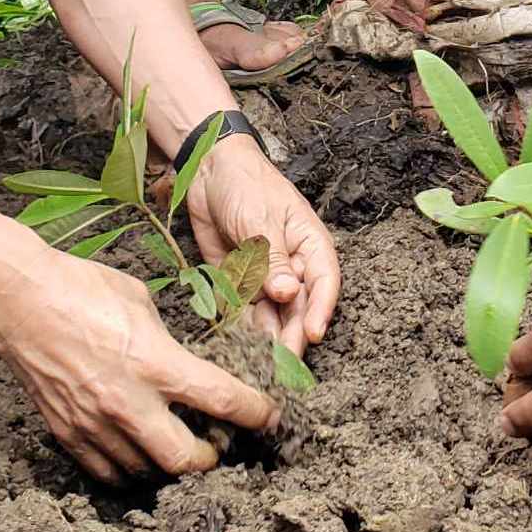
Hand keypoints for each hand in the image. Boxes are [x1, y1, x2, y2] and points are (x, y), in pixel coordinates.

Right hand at [0, 236, 279, 482]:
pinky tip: (140, 452)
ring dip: (171, 466)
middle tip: (221, 444)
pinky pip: (107, 471)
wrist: (17, 300)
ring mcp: (94, 424)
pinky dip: (131, 468)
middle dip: (214, 458)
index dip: (256, 413)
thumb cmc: (80, 288)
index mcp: (154, 362)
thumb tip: (184, 361)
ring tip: (180, 446)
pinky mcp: (68, 433)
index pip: (221, 400)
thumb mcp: (141, 302)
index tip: (270, 416)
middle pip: (186, 461)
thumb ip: (167, 341)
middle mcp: (127, 402)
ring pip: (146, 472)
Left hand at [184, 134, 340, 353]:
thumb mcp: (259, 219)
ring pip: (271, 314)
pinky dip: (241, 328)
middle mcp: (291, 264)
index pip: (324, 282)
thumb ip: (273, 259)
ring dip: (267, 338)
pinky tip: (238, 346)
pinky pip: (243, 310)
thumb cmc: (245, 183)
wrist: (207, 168)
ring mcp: (265, 275)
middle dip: (292, 334)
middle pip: (298, 306)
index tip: (314, 335)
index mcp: (309, 244)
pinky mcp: (239, 280)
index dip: (321, 309)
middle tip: (283, 364)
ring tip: (260, 363)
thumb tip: (288, 294)